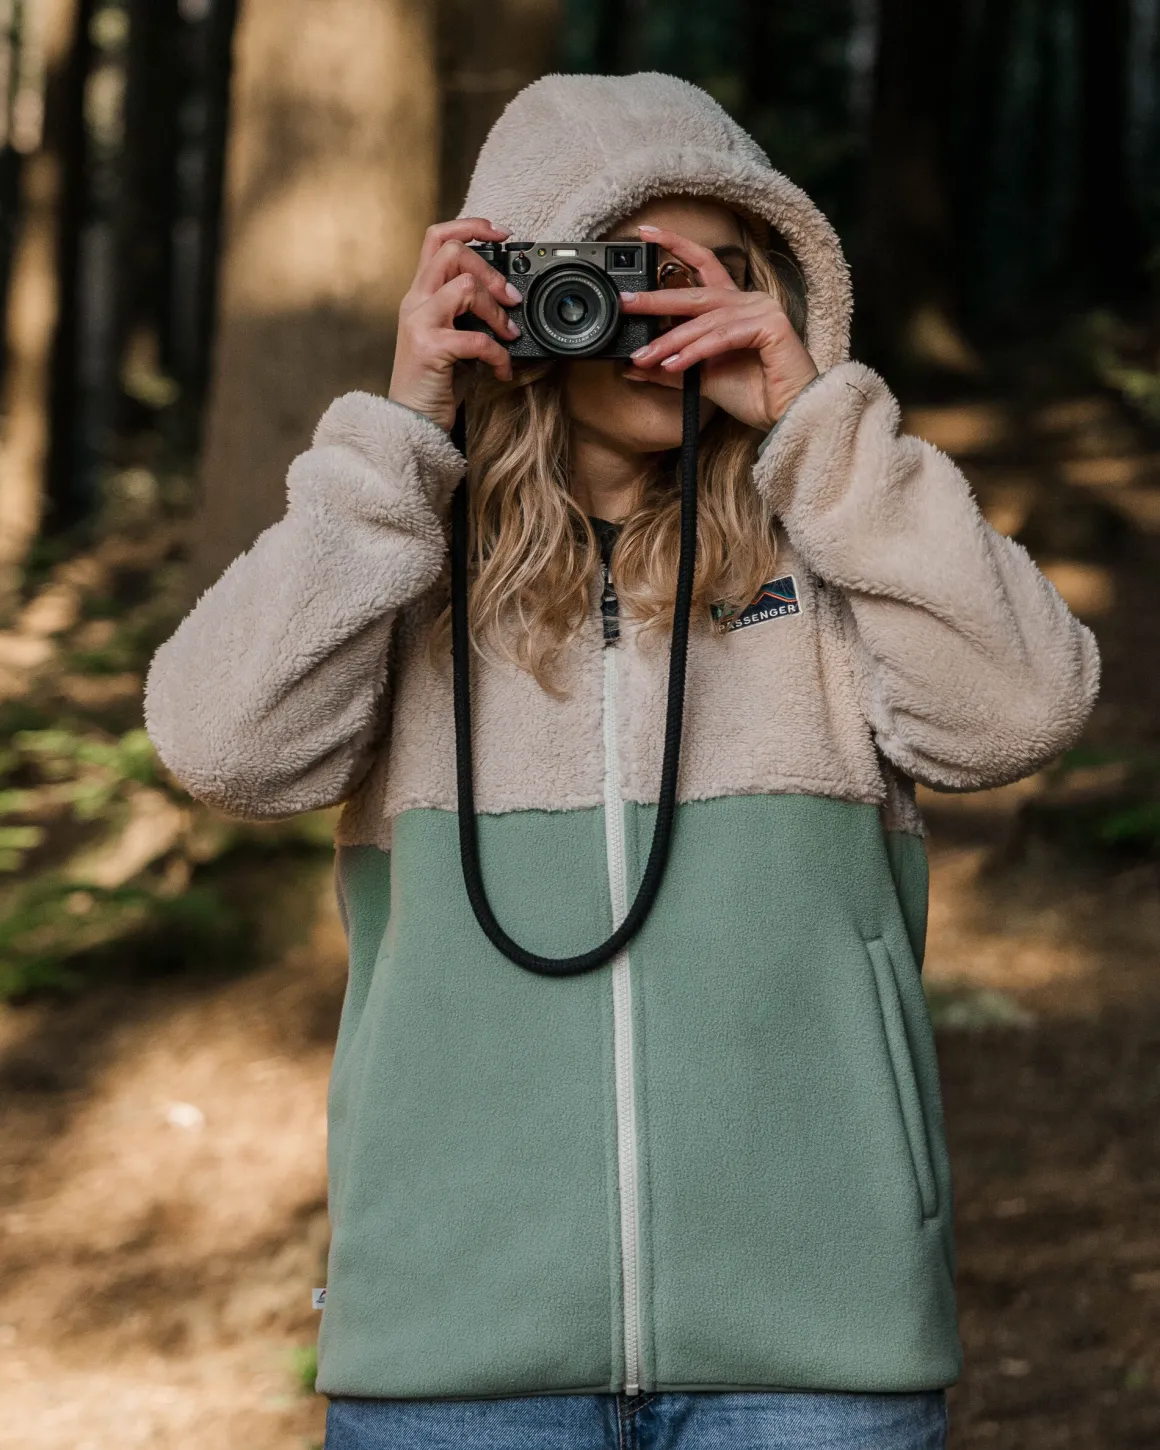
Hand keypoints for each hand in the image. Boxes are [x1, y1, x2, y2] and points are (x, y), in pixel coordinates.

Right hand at [388, 218, 522, 432]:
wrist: (411, 421)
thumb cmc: (435, 381)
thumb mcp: (452, 337)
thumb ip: (467, 312)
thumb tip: (509, 299)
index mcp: (420, 294)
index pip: (437, 238)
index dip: (470, 226)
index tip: (502, 234)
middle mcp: (415, 302)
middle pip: (453, 252)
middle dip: (491, 271)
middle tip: (512, 300)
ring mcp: (420, 323)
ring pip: (465, 287)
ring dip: (497, 311)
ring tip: (509, 336)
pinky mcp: (430, 349)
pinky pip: (476, 338)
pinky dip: (498, 355)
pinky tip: (502, 370)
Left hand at [617, 224, 818, 431]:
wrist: (786, 415)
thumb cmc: (752, 394)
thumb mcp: (699, 378)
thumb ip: (669, 368)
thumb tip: (632, 367)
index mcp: (733, 305)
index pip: (703, 265)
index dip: (676, 246)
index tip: (645, 234)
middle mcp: (748, 300)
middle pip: (695, 292)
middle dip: (657, 299)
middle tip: (626, 304)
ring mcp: (761, 309)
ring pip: (705, 320)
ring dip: (671, 340)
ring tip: (644, 356)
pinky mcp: (770, 326)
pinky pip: (723, 336)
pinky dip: (695, 351)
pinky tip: (674, 364)